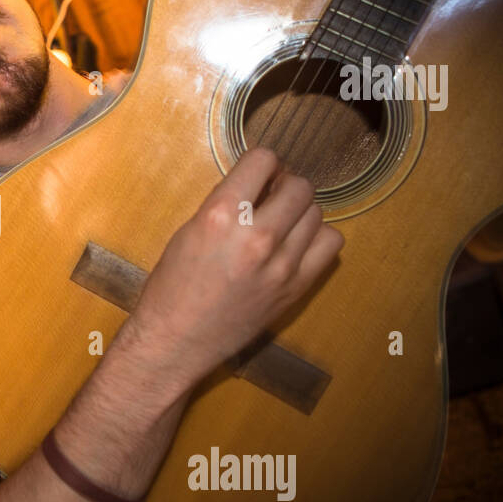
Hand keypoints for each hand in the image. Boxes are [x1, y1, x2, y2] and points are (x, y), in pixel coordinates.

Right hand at [125, 147, 342, 385]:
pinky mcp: (295, 287)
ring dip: (300, 212)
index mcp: (220, 215)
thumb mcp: (188, 232)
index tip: (258, 175)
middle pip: (300, 185)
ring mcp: (281, 264)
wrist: (176, 341)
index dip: (262, 163)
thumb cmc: (172, 288)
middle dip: (285, 186)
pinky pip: (331, 244)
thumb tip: (258, 184)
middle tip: (271, 199)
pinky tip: (296, 245)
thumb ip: (225, 204)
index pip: (264, 160)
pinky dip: (317, 238)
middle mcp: (255, 236)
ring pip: (316, 212)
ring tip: (281, 224)